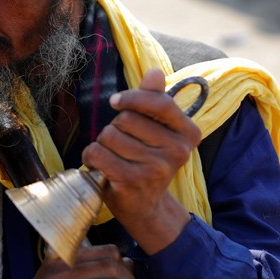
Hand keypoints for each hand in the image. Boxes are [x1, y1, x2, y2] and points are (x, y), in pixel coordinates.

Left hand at [81, 68, 199, 253]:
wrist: (145, 206)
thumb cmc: (147, 161)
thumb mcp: (156, 130)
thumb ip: (154, 100)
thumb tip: (155, 71)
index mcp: (189, 133)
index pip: (159, 102)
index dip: (132, 98)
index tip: (117, 103)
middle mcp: (178, 151)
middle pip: (126, 119)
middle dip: (115, 127)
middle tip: (122, 145)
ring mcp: (156, 168)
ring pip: (109, 135)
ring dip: (102, 144)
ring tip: (113, 157)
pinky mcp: (133, 181)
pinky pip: (98, 153)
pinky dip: (91, 157)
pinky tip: (100, 166)